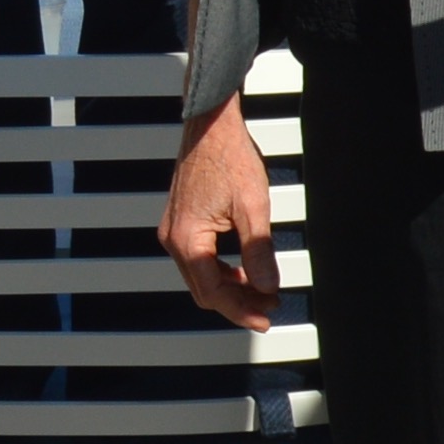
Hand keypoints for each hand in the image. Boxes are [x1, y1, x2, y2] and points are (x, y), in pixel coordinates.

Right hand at [160, 101, 279, 328]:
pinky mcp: (181, 222)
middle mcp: (173, 239)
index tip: (265, 318)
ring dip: (231, 287)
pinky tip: (244, 268)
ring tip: (263, 289)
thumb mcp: (253, 208)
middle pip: (204, 290)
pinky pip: (199, 259)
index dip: (241, 310)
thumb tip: (267, 286)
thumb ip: (259, 251)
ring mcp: (174, 230)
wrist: (210, 125)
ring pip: (201, 277)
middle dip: (238, 302)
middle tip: (269, 306)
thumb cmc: (228, 157)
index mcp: (187, 239)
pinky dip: (222, 270)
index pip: (213, 293)